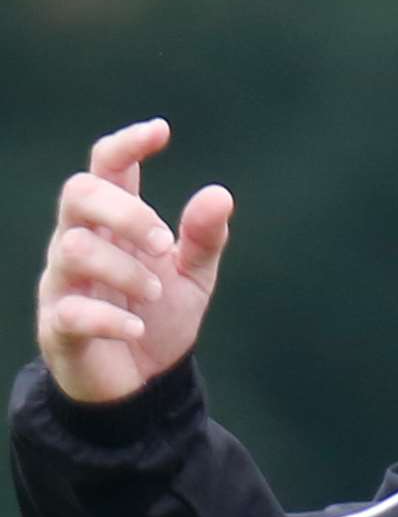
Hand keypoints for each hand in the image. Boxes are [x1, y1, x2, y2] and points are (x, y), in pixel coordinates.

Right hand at [35, 119, 234, 403]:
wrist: (140, 385)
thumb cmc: (158, 319)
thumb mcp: (192, 278)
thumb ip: (204, 238)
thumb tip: (220, 193)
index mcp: (114, 226)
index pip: (107, 168)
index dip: (126, 144)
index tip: (160, 131)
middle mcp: (80, 244)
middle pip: (79, 194)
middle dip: (123, 210)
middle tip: (163, 242)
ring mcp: (64, 283)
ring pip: (73, 248)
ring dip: (125, 269)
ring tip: (156, 293)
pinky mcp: (59, 326)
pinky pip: (71, 311)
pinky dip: (109, 318)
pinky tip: (137, 329)